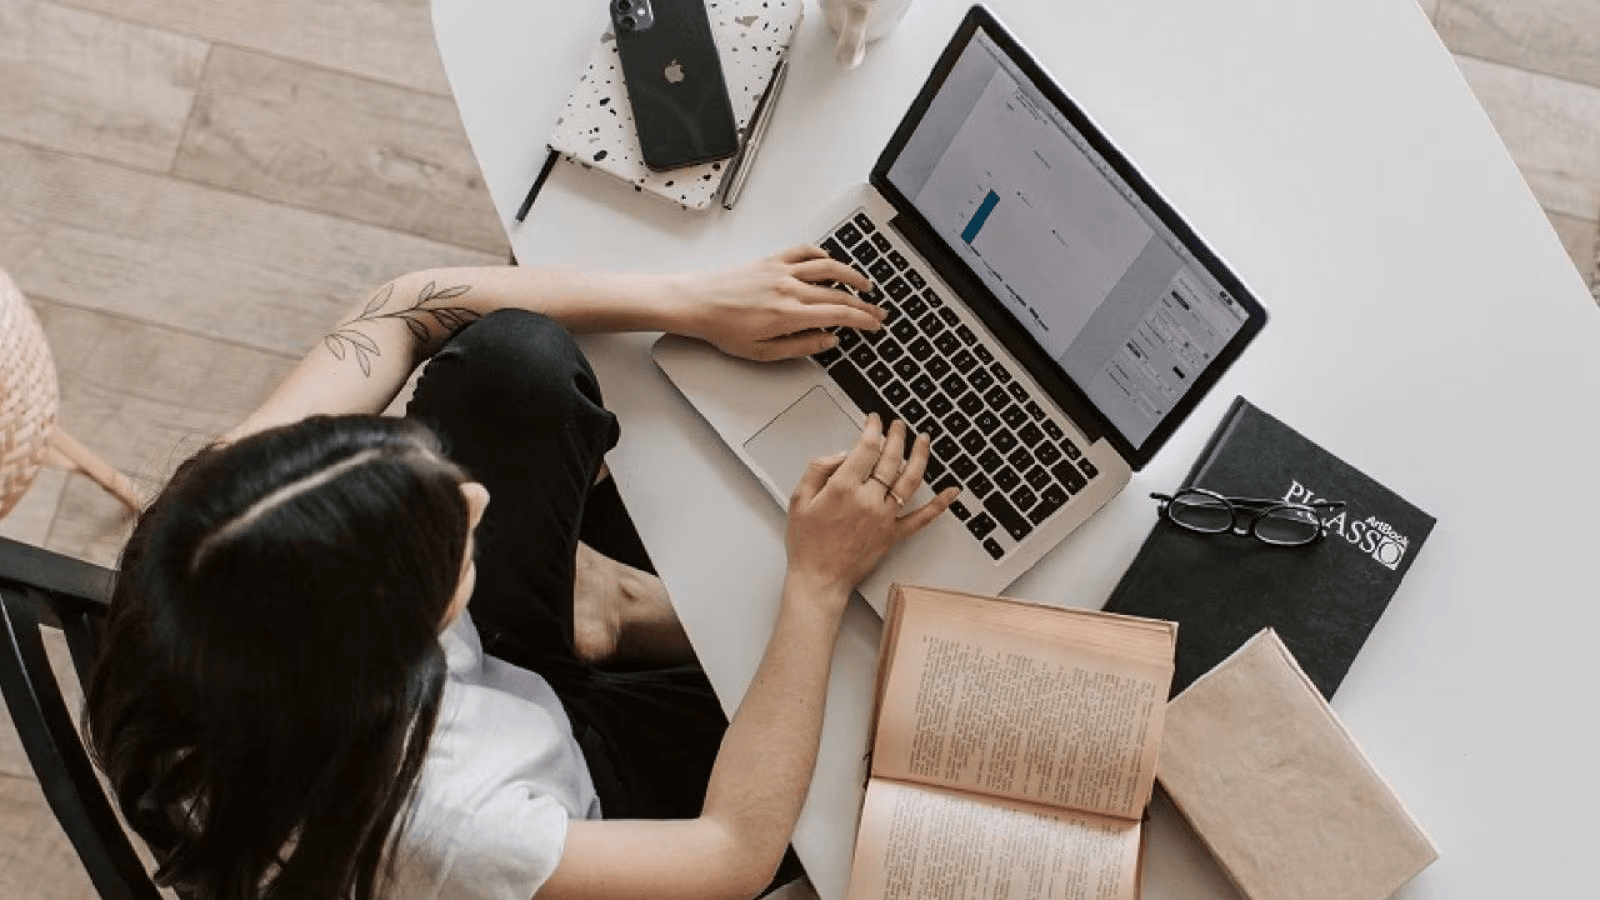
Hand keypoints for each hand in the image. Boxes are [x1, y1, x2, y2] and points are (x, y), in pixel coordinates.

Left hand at [673, 245, 884, 360]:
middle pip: (839, 293)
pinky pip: (804, 251)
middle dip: (864, 304)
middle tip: (877, 311)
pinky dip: (822, 255)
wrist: (696, 303)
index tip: (875, 324)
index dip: (863, 320)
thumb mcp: (762, 352)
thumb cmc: (723, 328)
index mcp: (789, 314)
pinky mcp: (771, 260)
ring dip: (851, 275)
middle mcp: (789, 288)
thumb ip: (800, 347)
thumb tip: (828, 341)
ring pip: (828, 267)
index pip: (839, 314)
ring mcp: (781, 271)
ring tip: (864, 285)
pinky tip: (829, 262)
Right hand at [784, 415, 957, 602]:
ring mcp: (884, 518)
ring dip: (920, 456)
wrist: (819, 579)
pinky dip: (940, 504)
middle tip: (898, 425)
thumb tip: (842, 454)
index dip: (873, 428)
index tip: (874, 420)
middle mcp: (868, 500)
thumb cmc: (806, 543)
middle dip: (897, 435)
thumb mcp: (798, 498)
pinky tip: (952, 491)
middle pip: (891, 458)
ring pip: (910, 480)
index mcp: (843, 488)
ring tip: (923, 440)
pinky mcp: (893, 535)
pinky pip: (922, 518)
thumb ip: (819, 469)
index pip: (866, 447)